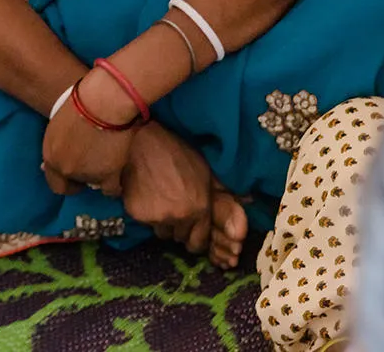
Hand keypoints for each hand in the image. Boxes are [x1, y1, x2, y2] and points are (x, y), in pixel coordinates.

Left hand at [42, 75, 138, 196]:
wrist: (104, 103)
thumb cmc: (83, 102)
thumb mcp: (59, 123)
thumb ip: (57, 144)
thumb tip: (50, 163)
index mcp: (50, 154)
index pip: (53, 180)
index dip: (64, 178)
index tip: (72, 175)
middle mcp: (65, 168)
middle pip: (71, 185)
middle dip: (79, 181)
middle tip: (91, 168)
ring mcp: (85, 174)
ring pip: (93, 184)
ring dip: (99, 175)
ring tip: (109, 158)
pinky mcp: (107, 175)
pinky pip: (110, 190)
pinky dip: (115, 186)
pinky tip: (118, 178)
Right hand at [120, 123, 213, 252]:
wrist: (145, 141)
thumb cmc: (179, 154)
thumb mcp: (207, 173)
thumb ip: (225, 198)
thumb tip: (246, 211)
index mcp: (200, 209)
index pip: (199, 243)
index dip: (196, 236)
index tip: (193, 227)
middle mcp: (180, 217)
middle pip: (180, 239)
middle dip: (181, 229)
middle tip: (177, 209)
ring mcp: (157, 217)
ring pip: (162, 233)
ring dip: (164, 224)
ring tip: (163, 201)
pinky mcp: (137, 214)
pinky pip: (146, 224)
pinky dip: (148, 215)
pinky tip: (149, 196)